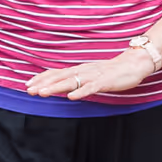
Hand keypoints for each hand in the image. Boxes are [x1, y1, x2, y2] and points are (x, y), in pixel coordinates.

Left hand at [24, 50, 156, 100]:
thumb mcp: (91, 75)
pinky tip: (71, 97)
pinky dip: (81, 92)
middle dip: (43, 83)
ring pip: (72, 81)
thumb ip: (78, 80)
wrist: (134, 64)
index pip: (57, 73)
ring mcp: (94, 76)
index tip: (28, 84)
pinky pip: (91, 87)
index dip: (42, 78)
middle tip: (29, 90)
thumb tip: (63, 87)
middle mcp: (84, 71)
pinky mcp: (105, 81)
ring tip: (43, 93)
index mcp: (80, 70)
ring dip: (56, 87)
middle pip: (60, 77)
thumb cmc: (112, 71)